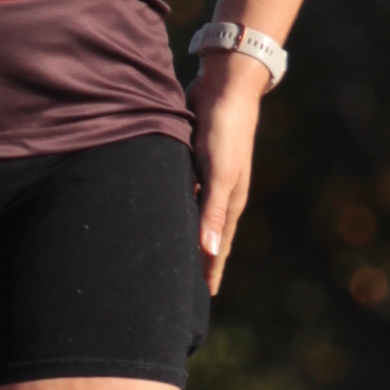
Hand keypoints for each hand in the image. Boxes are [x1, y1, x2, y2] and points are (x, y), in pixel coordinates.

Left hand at [189, 46, 269, 292]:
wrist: (225, 89)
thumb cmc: (224, 132)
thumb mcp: (219, 173)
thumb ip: (212, 212)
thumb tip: (208, 252)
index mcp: (229, 203)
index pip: (218, 248)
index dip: (210, 272)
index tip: (202, 299)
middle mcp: (218, 195)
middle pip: (205, 236)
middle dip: (197, 261)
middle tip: (180, 288)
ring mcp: (206, 179)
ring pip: (190, 216)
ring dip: (182, 235)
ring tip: (168, 257)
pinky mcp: (192, 162)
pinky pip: (181, 194)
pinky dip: (174, 209)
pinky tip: (160, 214)